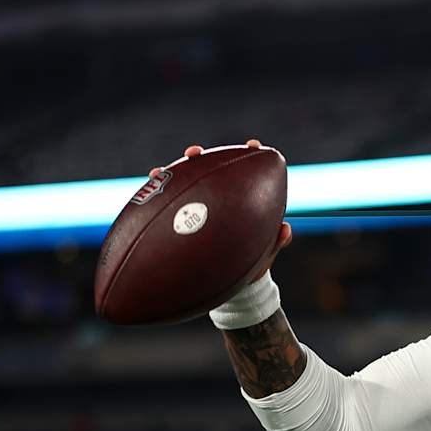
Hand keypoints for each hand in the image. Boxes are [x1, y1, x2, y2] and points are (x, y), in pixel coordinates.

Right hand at [166, 140, 292, 281]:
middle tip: (194, 152)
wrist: (231, 285)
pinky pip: (163, 210)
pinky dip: (154, 203)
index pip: (243, 172)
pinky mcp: (176, 221)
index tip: (252, 145)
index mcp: (238, 201)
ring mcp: (194, 208)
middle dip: (198, 156)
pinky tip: (145, 203)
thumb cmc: (250, 265)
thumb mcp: (263, 254)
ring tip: (158, 172)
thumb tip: (285, 230)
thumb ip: (276, 241)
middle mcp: (214, 199)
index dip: (247, 155)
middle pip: (205, 170)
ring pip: (180, 185)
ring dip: (167, 175)